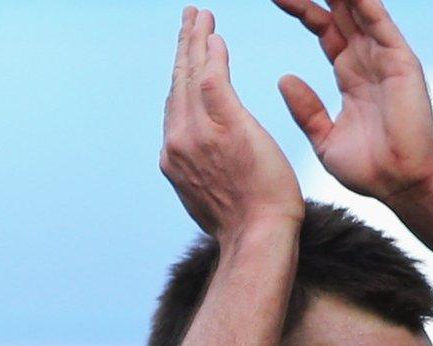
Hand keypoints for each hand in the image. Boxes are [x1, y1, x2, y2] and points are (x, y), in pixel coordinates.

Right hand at [161, 6, 304, 239]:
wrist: (257, 236)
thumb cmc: (246, 222)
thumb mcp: (210, 197)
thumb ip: (201, 171)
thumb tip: (202, 165)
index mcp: (175, 158)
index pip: (175, 105)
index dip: (179, 75)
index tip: (185, 55)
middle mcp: (178, 143)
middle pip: (176, 84)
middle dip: (183, 47)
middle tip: (189, 18)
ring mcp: (198, 136)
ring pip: (190, 77)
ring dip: (196, 41)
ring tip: (201, 16)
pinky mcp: (225, 128)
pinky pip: (213, 82)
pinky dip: (212, 56)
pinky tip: (216, 37)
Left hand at [271, 0, 432, 203]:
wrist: (400, 185)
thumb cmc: (369, 169)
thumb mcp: (325, 138)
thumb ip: (307, 109)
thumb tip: (285, 79)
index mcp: (350, 73)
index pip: (323, 28)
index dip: (301, 8)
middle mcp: (367, 58)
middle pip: (339, 11)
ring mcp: (385, 57)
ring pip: (359, 9)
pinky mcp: (400, 61)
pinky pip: (379, 22)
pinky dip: (363, 3)